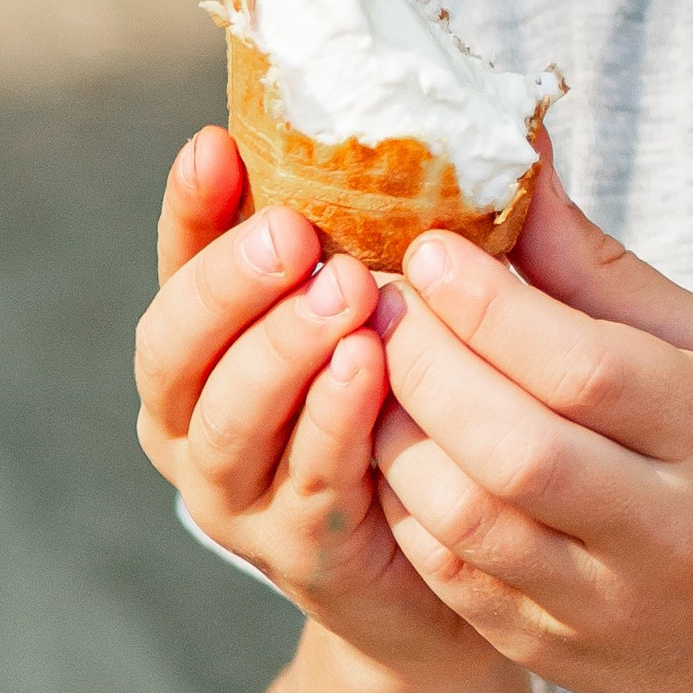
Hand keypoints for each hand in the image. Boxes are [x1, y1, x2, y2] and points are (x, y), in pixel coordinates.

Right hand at [134, 128, 482, 673]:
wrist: (449, 562)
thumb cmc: (423, 400)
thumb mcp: (414, 306)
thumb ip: (426, 230)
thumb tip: (515, 129)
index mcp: (212, 343)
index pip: (180, 264)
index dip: (192, 208)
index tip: (216, 144)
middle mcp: (200, 419)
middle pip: (177, 347)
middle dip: (230, 284)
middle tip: (294, 234)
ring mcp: (239, 494)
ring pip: (230, 420)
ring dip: (281, 351)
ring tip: (343, 293)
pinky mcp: (300, 552)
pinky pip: (306, 484)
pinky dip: (331, 424)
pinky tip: (368, 371)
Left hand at [369, 144, 692, 692]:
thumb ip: (607, 274)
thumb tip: (520, 174)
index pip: (588, 367)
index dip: (493, 304)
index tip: (431, 246)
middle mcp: (670, 530)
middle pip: (518, 447)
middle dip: (429, 363)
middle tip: (386, 301)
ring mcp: (609, 605)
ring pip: (470, 523)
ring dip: (400, 434)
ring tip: (380, 368)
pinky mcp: (556, 653)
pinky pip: (454, 581)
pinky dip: (409, 504)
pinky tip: (403, 445)